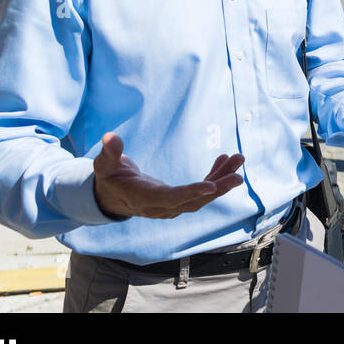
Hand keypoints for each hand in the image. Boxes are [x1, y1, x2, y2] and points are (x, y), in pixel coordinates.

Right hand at [92, 132, 244, 218]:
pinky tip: (224, 161)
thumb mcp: (104, 165)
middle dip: (218, 187)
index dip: (191, 193)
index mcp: (144, 198)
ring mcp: (172, 206)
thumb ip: (110, 152)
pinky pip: (201, 191)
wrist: (111, 196)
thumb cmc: (109, 177)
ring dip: (222, 180)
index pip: (171, 199)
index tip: (212, 187)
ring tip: (238, 159)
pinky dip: (215, 178)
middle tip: (238, 173)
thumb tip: (110, 137)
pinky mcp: (178, 200)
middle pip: (194, 200)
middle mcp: (161, 206)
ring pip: (202, 197)